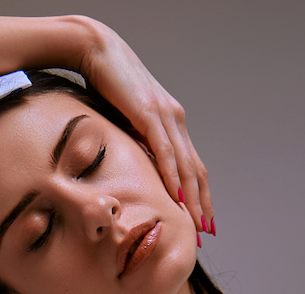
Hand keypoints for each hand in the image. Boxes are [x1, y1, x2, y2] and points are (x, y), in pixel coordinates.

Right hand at [78, 19, 213, 237]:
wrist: (96, 49)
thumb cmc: (106, 83)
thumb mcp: (125, 120)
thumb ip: (135, 142)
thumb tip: (134, 167)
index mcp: (171, 122)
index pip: (192, 165)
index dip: (201, 194)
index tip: (203, 219)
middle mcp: (175, 119)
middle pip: (196, 170)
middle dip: (204, 203)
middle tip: (207, 232)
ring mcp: (165, 116)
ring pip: (186, 165)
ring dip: (194, 198)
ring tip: (198, 223)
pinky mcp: (149, 113)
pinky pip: (165, 151)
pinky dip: (173, 176)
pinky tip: (179, 196)